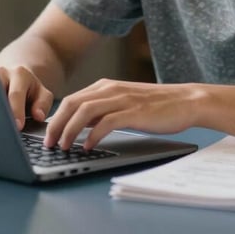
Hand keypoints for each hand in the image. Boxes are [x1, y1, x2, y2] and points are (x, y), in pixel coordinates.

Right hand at [0, 65, 53, 128]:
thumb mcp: (43, 95)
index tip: (18, 126)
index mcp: (19, 74)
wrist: (18, 78)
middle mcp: (1, 74)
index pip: (15, 94)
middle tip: (3, 131)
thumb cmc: (30, 90)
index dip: (16, 111)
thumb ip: (43, 104)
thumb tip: (38, 116)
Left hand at [45, 78, 201, 150]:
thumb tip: (79, 126)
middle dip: (56, 125)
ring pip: (85, 112)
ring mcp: (122, 99)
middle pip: (73, 104)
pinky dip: (93, 135)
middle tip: (49, 144)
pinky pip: (106, 123)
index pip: (72, 100)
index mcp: (106, 87)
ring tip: (64, 147)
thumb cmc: (156, 106)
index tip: (48, 135)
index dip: (56, 118)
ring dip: (70, 130)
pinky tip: (88, 146)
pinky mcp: (134, 112)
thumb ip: (103, 110)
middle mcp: (111, 89)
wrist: (186, 101)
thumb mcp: (124, 103)